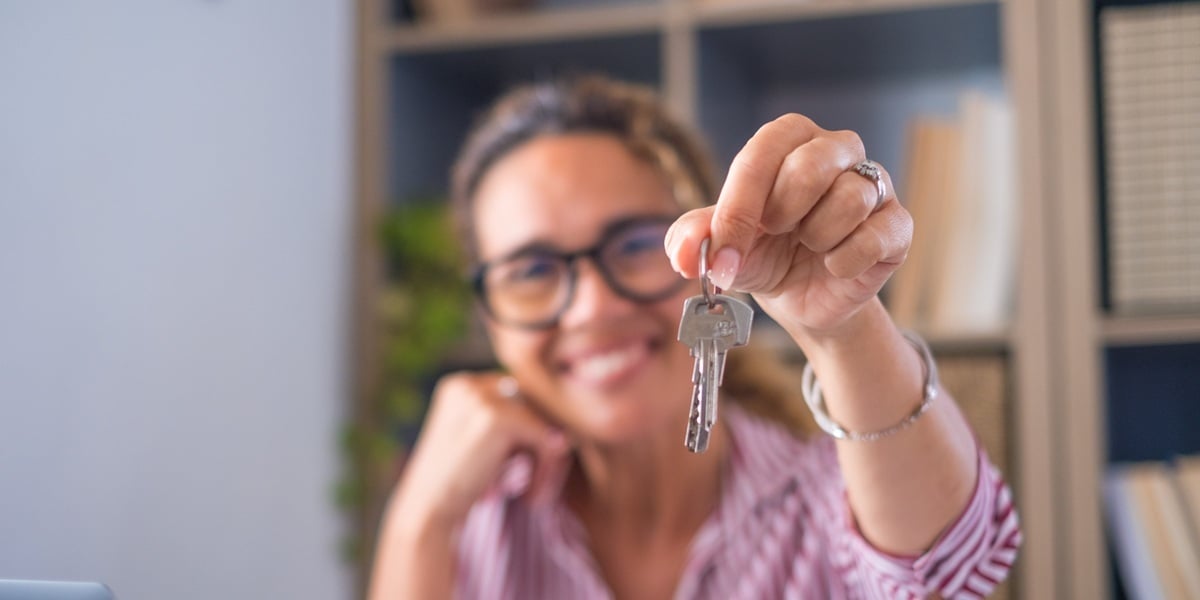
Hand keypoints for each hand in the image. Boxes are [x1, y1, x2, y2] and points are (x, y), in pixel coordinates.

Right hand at [383, 372, 571, 536]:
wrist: (427, 511)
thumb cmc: (454, 484)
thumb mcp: (474, 440)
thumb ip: (504, 420)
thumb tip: (561, 425)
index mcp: (458, 385)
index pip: (516, 393)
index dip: (529, 427)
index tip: (531, 464)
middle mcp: (467, 384)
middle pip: (531, 401)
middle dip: (541, 438)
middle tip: (540, 479)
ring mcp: (480, 398)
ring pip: (541, 418)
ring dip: (547, 456)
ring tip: (536, 490)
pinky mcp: (496, 418)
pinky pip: (546, 436)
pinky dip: (547, 467)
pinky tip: (532, 496)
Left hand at [665, 113, 911, 334]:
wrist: (802, 297)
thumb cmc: (761, 253)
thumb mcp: (720, 245)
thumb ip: (695, 239)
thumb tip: (685, 256)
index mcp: (788, 140)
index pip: (762, 154)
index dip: (739, 208)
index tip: (724, 255)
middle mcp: (837, 149)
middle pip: (812, 164)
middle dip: (782, 214)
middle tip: (775, 235)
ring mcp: (874, 184)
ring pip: (849, 199)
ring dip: (816, 238)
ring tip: (809, 246)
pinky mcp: (897, 224)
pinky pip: (876, 237)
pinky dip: (846, 261)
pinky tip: (835, 265)